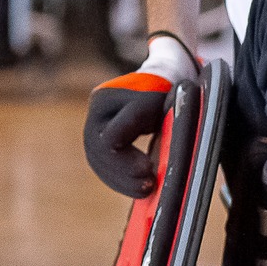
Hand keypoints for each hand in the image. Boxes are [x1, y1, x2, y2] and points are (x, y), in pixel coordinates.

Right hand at [83, 33, 197, 195]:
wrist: (164, 76)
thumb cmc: (171, 88)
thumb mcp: (169, 100)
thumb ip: (162, 123)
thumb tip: (158, 155)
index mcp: (108, 99)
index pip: (110, 139)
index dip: (127, 160)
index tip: (148, 169)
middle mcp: (96, 111)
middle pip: (99, 152)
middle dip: (123, 174)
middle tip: (148, 185)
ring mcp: (95, 124)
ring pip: (98, 161)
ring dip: (121, 180)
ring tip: (146, 190)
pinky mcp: (100, 138)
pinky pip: (102, 164)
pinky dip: (119, 179)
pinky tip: (137, 187)